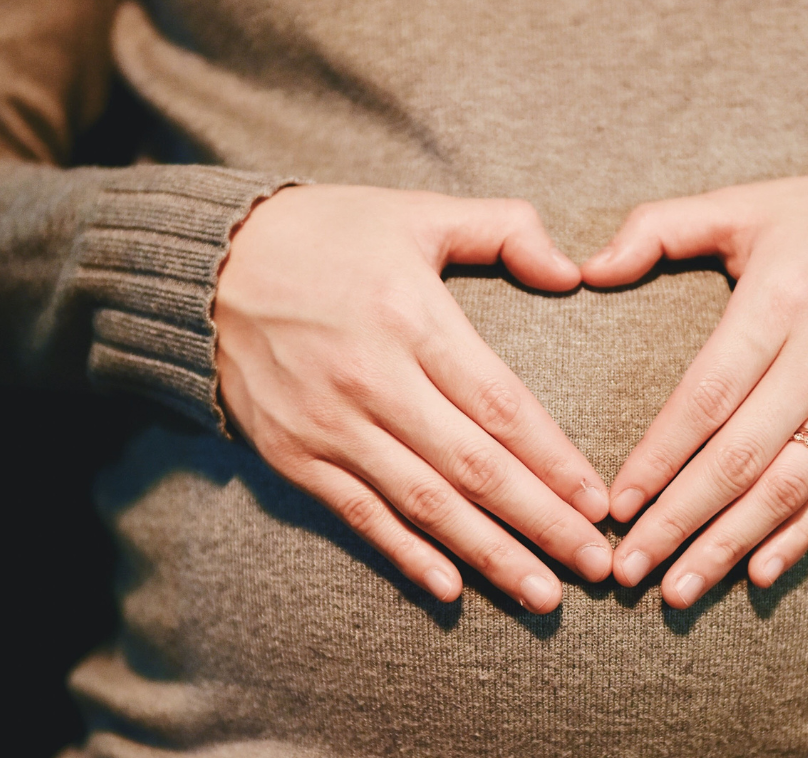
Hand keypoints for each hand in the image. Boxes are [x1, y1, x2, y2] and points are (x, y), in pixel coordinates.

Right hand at [216, 185, 612, 612]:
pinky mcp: (293, 455)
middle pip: (474, 468)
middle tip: (596, 567)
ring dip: (489, 555)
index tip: (599, 503)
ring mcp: (328, 425)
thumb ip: (503, 230)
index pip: (500, 405)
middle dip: (542, 523)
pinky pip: (360, 516)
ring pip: (424, 504)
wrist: (208, 264)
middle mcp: (372, 379)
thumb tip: (572, 272)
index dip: (555, 461)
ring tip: (544, 594)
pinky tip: (452, 590)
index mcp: (411, 316)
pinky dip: (406, 555)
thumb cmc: (327, 234)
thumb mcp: (416, 212)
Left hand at [581, 170, 807, 607]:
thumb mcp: (747, 204)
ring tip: (678, 590)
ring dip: (729, 546)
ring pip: (786, 489)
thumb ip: (661, 229)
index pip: (707, 396)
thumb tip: (586, 268)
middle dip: (679, 520)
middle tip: (628, 568)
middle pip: (740, 459)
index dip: (659, 456)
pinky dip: (798, 539)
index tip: (615, 503)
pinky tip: (757, 575)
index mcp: (779, 303)